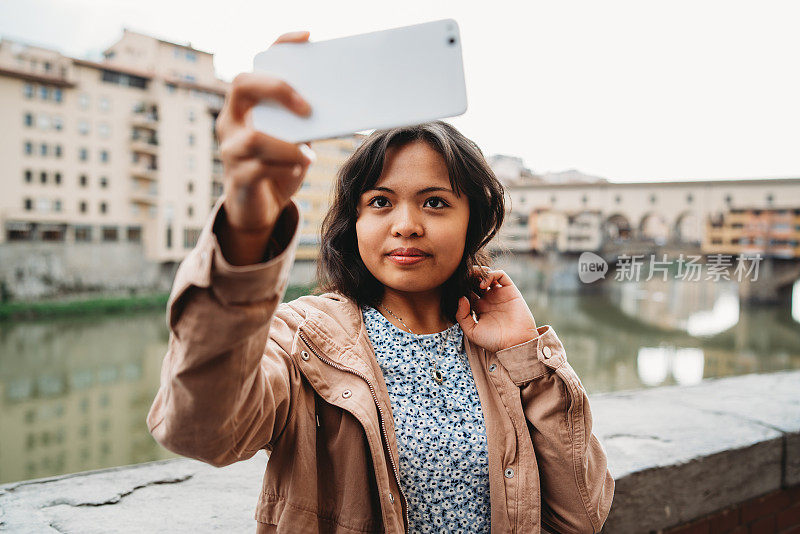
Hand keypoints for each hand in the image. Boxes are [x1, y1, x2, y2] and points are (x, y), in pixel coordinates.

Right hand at [215, 30, 314, 235]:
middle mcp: (231, 121)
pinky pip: (258, 168)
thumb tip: (336, 106)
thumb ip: (303, 123)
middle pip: (242, 86)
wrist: (259, 209)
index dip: (280, 45)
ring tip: (308, 155)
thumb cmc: (278, 167)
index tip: (308, 37)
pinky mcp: (237, 179)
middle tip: (308, 108)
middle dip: (277, 89)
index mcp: (246, 105)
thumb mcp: (294, 140)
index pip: (257, 64)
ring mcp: (230, 150)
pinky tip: (299, 169)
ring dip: (287, 146)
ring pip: (253, 138)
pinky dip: (284, 167)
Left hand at [455, 266, 537, 352]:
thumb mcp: (471, 332)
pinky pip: (501, 275)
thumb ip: (462, 316)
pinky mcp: (510, 290)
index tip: (454, 288)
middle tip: (462, 278)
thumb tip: (461, 298)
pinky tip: (482, 284)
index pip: (467, 291)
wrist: (515, 343)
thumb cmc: (493, 341)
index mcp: (478, 308)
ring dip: (478, 272)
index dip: (461, 288)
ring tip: (471, 277)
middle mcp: (488, 299)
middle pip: (476, 281)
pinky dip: (491, 274)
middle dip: (469, 277)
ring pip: (488, 275)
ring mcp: (499, 294)